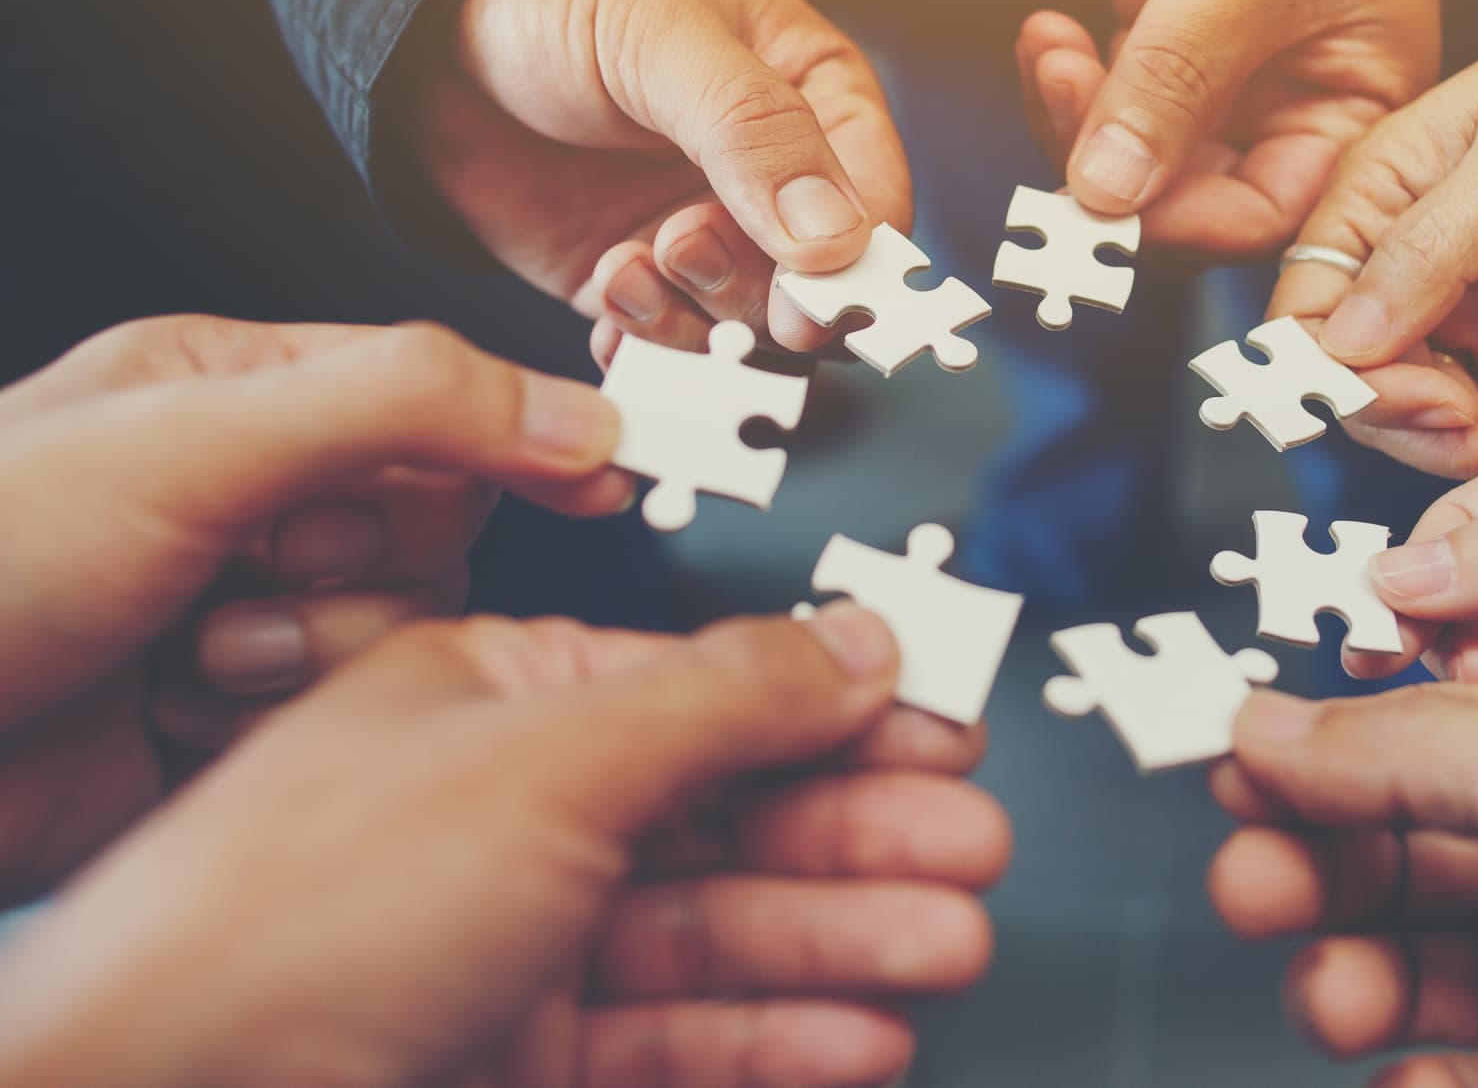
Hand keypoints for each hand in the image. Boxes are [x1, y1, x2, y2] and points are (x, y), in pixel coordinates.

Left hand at [0, 315, 626, 900]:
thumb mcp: (194, 441)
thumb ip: (399, 402)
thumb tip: (570, 408)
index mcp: (237, 392)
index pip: (439, 396)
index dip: (515, 431)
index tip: (600, 468)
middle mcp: (250, 492)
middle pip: (439, 513)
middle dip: (368, 551)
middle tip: (275, 557)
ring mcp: (243, 604)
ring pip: (404, 617)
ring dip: (318, 640)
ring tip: (205, 641)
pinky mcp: (232, 711)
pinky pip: (344, 703)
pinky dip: (277, 710)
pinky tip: (187, 699)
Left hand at [0, 608, 1005, 1087]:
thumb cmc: (296, 906)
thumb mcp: (544, 761)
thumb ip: (720, 699)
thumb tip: (851, 640)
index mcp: (496, 695)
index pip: (706, 686)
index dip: (835, 706)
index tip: (942, 724)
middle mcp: (509, 808)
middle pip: (728, 811)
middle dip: (860, 832)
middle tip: (971, 848)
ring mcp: (513, 938)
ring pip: (714, 930)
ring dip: (839, 939)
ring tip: (948, 946)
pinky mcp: (514, 1051)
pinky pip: (673, 1035)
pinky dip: (771, 1036)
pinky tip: (857, 1035)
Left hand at [406, 0, 913, 361]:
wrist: (424, 24)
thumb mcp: (663, 36)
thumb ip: (753, 132)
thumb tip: (837, 236)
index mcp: (812, 95)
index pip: (877, 198)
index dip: (857, 258)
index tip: (812, 291)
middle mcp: (771, 177)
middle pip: (816, 282)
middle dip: (759, 288)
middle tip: (689, 247)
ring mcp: (704, 231)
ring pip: (744, 323)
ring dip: (691, 312)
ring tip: (633, 258)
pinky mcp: (635, 276)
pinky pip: (666, 343)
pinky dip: (641, 342)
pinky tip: (608, 299)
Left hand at [1018, 0, 1441, 256]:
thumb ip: (1177, 82)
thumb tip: (1109, 194)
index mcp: (1356, 105)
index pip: (1267, 213)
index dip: (1187, 222)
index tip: (1110, 202)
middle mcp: (1293, 103)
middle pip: (1189, 196)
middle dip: (1114, 172)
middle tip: (1062, 123)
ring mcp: (1223, 73)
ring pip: (1133, 154)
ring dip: (1076, 122)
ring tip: (1053, 54)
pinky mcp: (1165, 37)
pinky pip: (1104, 99)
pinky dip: (1064, 82)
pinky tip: (1047, 35)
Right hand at [1033, 34, 1477, 479]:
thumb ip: (1431, 252)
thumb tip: (1344, 342)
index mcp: (1376, 193)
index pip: (1310, 318)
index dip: (1349, 380)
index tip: (1430, 403)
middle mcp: (1408, 251)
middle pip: (1368, 383)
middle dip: (1430, 422)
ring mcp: (1471, 294)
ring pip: (1435, 410)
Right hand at [1210, 672, 1477, 1087]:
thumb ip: (1427, 743)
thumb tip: (1275, 719)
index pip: (1423, 718)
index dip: (1323, 743)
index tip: (1238, 775)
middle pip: (1398, 841)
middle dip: (1311, 863)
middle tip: (1255, 888)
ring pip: (1412, 960)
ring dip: (1346, 973)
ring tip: (1334, 999)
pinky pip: (1461, 1064)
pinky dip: (1415, 1071)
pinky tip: (1409, 1074)